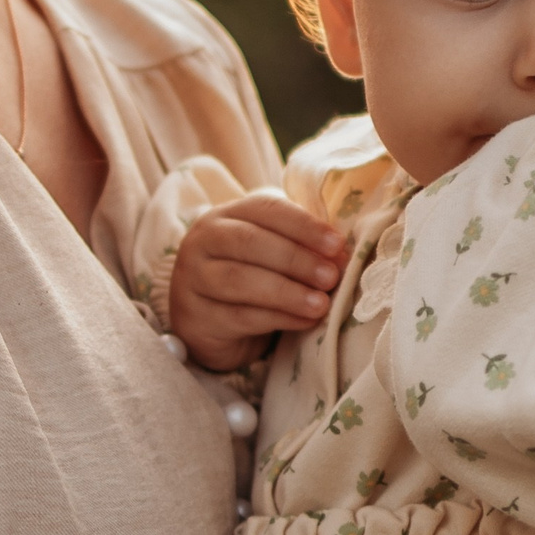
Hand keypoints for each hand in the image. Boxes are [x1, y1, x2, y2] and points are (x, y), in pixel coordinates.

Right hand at [168, 192, 346, 371]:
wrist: (213, 325)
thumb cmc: (252, 277)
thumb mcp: (273, 252)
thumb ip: (302, 245)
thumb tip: (342, 254)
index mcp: (226, 215)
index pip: (266, 209)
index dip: (304, 225)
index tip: (337, 244)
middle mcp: (202, 241)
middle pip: (250, 242)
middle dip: (296, 259)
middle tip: (331, 276)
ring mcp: (193, 279)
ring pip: (241, 281)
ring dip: (288, 292)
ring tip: (321, 304)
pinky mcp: (197, 318)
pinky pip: (239, 316)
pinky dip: (278, 318)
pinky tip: (305, 321)